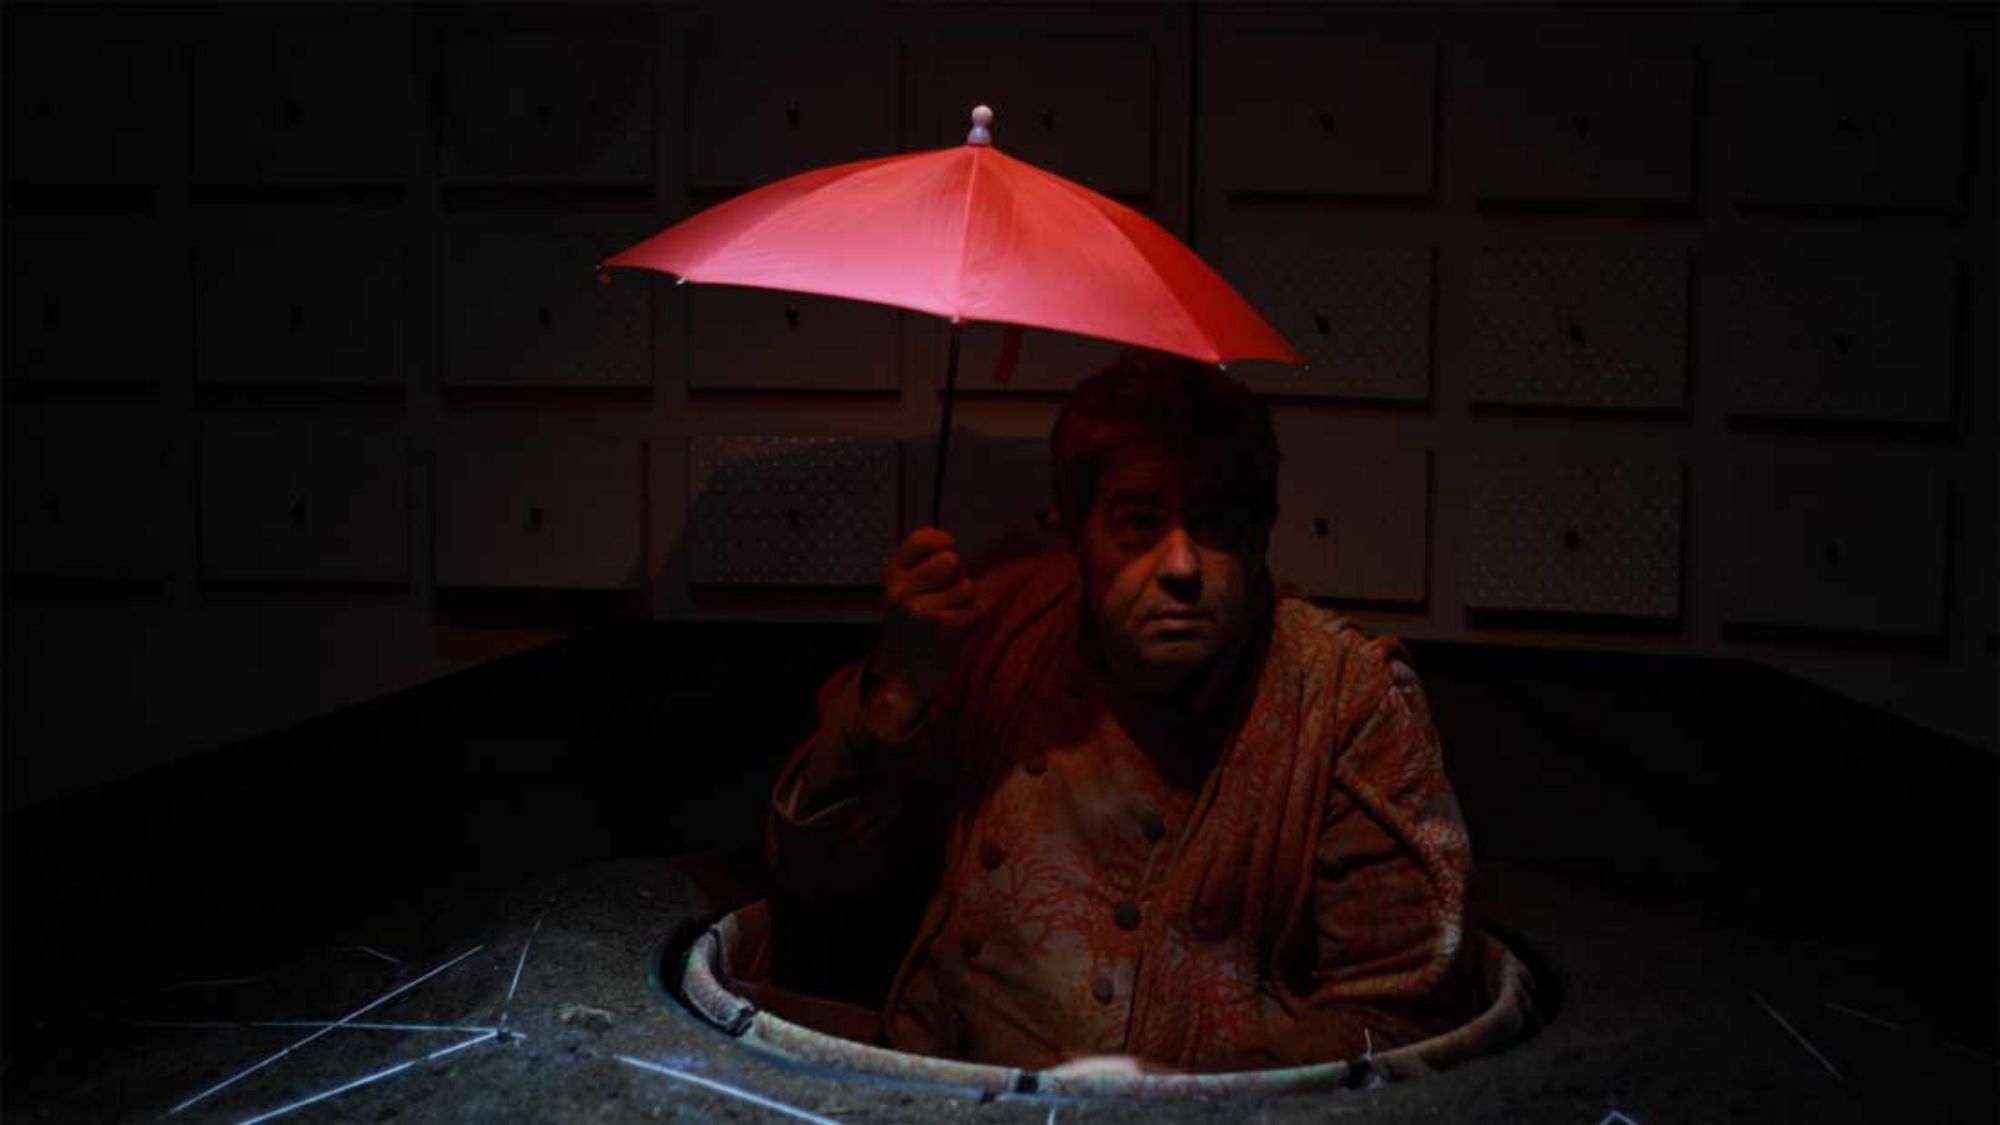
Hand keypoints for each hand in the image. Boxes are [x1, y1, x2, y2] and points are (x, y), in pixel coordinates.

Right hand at [865, 528, 979, 736]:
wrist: (900, 674)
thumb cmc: (909, 624)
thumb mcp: (901, 588)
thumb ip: (921, 562)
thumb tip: (949, 543)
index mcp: (892, 575)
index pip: (923, 540)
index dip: (942, 542)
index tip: (945, 551)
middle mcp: (901, 591)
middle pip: (951, 561)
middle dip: (956, 575)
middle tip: (944, 593)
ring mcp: (921, 610)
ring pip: (966, 586)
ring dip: (964, 600)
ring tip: (946, 615)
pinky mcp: (942, 629)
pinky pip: (974, 609)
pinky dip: (970, 618)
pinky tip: (952, 630)